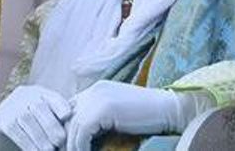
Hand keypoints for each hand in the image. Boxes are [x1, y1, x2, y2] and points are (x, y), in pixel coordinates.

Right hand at [0, 85, 71, 150]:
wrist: (0, 131)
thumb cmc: (30, 125)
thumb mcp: (42, 116)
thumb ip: (56, 117)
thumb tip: (75, 126)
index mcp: (39, 93)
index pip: (52, 96)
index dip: (61, 106)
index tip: (68, 117)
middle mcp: (24, 95)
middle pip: (40, 107)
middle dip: (51, 126)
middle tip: (60, 141)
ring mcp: (11, 106)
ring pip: (27, 120)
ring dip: (40, 137)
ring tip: (49, 150)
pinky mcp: (0, 120)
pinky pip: (16, 131)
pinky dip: (27, 143)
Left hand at [66, 81, 197, 150]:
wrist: (169, 110)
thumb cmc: (147, 117)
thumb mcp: (117, 114)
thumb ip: (99, 118)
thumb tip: (81, 136)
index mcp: (97, 89)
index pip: (70, 109)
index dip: (67, 129)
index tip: (69, 146)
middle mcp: (94, 90)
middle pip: (67, 117)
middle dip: (65, 138)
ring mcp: (98, 97)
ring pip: (72, 126)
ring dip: (72, 146)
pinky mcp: (103, 108)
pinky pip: (82, 132)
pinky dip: (81, 147)